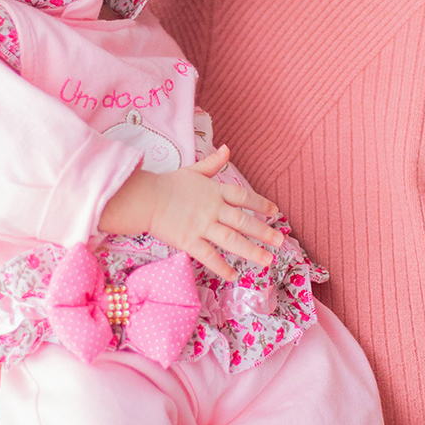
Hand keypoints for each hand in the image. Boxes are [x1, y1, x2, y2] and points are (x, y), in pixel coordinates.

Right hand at [98, 147, 283, 281]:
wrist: (144, 198)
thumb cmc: (167, 184)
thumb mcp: (193, 170)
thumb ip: (212, 163)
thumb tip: (227, 148)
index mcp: (214, 191)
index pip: (244, 197)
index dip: (261, 204)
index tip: (275, 212)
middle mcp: (212, 208)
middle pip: (243, 221)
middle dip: (264, 232)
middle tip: (281, 242)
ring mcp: (201, 225)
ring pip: (232, 240)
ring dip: (251, 251)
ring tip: (267, 261)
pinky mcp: (188, 240)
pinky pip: (208, 255)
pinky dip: (221, 266)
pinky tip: (233, 276)